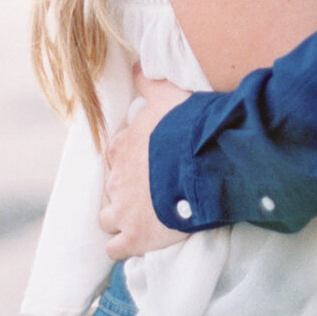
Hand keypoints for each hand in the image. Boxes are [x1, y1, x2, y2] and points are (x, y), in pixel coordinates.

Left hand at [99, 67, 193, 260]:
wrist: (209, 164)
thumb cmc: (191, 128)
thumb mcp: (170, 94)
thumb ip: (149, 80)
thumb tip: (135, 66)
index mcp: (122, 148)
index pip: (115, 156)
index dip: (132, 160)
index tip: (150, 163)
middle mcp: (116, 180)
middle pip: (111, 189)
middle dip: (126, 191)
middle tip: (153, 191)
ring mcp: (123, 211)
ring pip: (107, 220)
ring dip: (120, 220)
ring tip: (143, 218)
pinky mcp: (136, 237)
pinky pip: (115, 249)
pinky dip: (124, 246)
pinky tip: (139, 242)